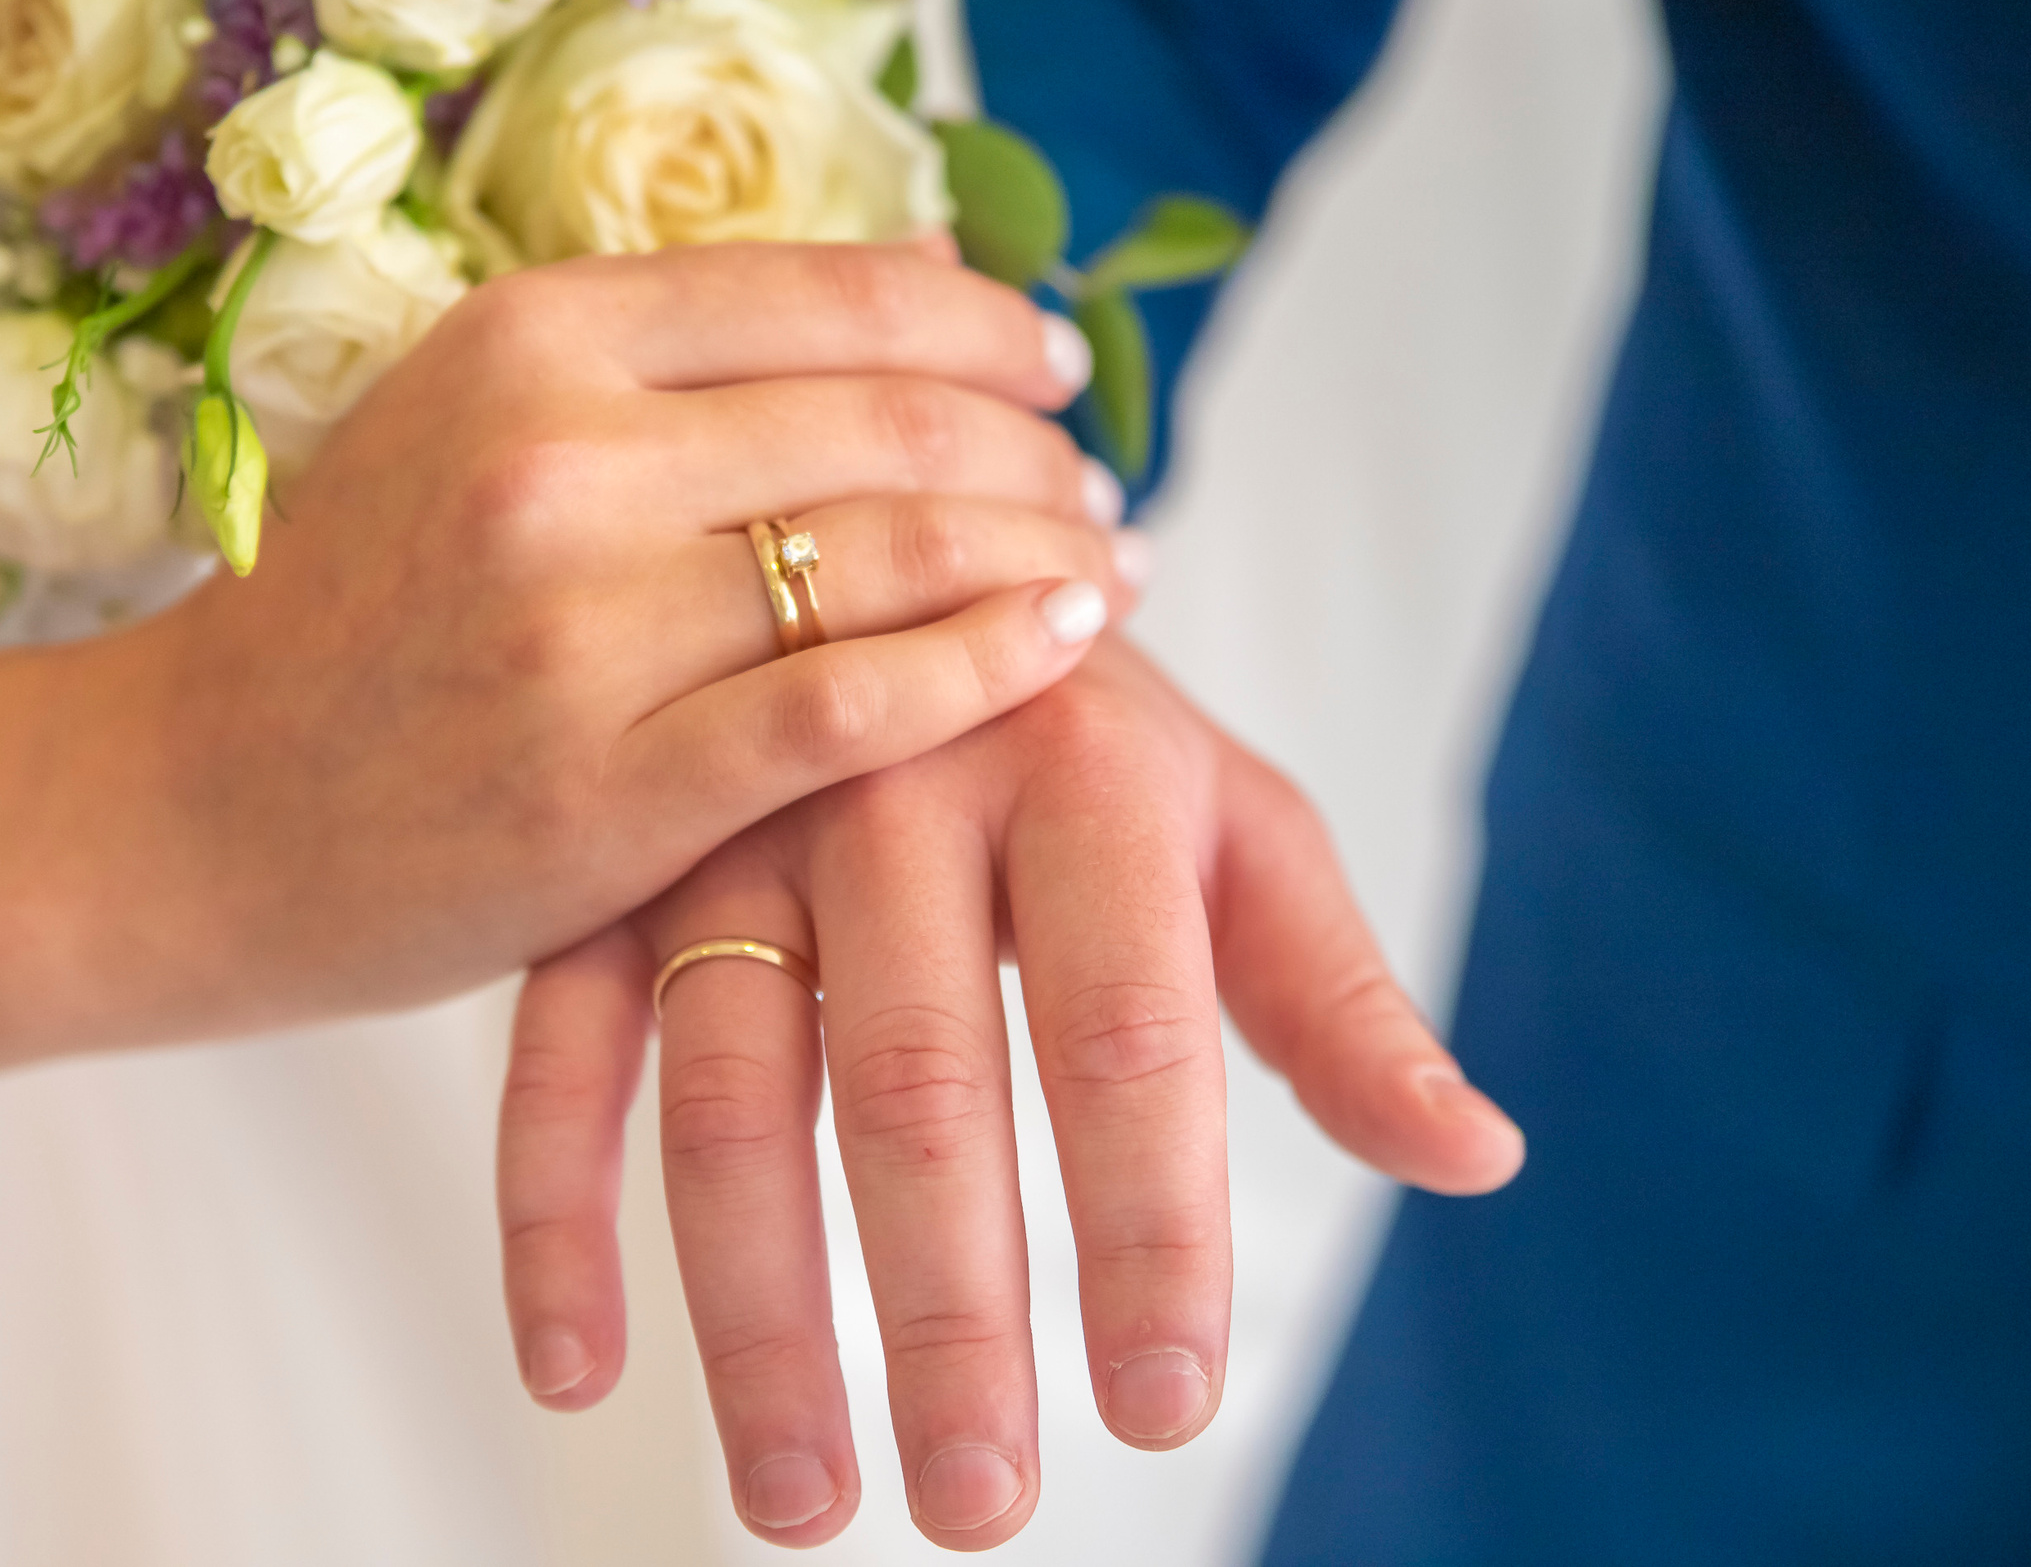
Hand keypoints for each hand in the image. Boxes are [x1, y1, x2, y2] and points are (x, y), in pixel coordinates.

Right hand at [103, 241, 1137, 1033]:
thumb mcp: (478, 419)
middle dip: (1032, 449)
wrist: (188, 810)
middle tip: (1097, 489)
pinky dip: (978, 669)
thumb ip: (686, 352)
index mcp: (528, 336)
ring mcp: (576, 629)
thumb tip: (932, 273)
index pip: (831, 292)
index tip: (1053, 368)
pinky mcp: (602, 791)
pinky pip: (844, 710)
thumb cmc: (362, 615)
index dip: (982, 324)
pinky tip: (1060, 649)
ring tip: (1102, 570)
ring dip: (1036, 554)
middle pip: (884, 418)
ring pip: (886, 553)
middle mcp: (555, 455)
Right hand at [498, 635, 1524, 1548]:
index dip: (1150, 1225)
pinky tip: (575, 1371)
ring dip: (753, 1308)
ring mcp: (727, 831)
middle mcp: (888, 787)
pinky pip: (556, 1050)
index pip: (1128, 1029)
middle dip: (948, 1310)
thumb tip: (1478, 1158)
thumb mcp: (1232, 827)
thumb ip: (1333, 996)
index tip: (1166, 1404)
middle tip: (982, 1504)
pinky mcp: (607, 875)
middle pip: (918, 1080)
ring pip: (729, 1092)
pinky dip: (552, 1211)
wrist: (890, 558)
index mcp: (1078, 771)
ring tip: (801, 1501)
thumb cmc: (1088, 736)